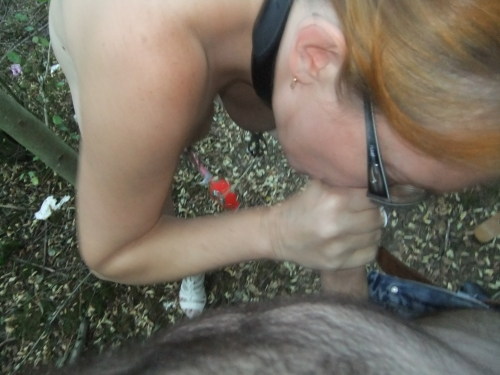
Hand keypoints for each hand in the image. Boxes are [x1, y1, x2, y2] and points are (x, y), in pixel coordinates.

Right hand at [267, 180, 382, 269]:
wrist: (277, 234)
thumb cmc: (299, 207)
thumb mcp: (319, 187)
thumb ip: (345, 183)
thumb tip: (376, 180)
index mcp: (334, 200)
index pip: (372, 197)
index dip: (372, 196)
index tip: (367, 198)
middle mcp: (338, 224)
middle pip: (376, 218)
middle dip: (372, 214)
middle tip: (362, 214)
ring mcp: (338, 247)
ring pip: (376, 236)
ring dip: (370, 231)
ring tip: (358, 227)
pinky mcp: (338, 263)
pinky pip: (369, 254)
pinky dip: (367, 247)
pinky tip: (356, 241)